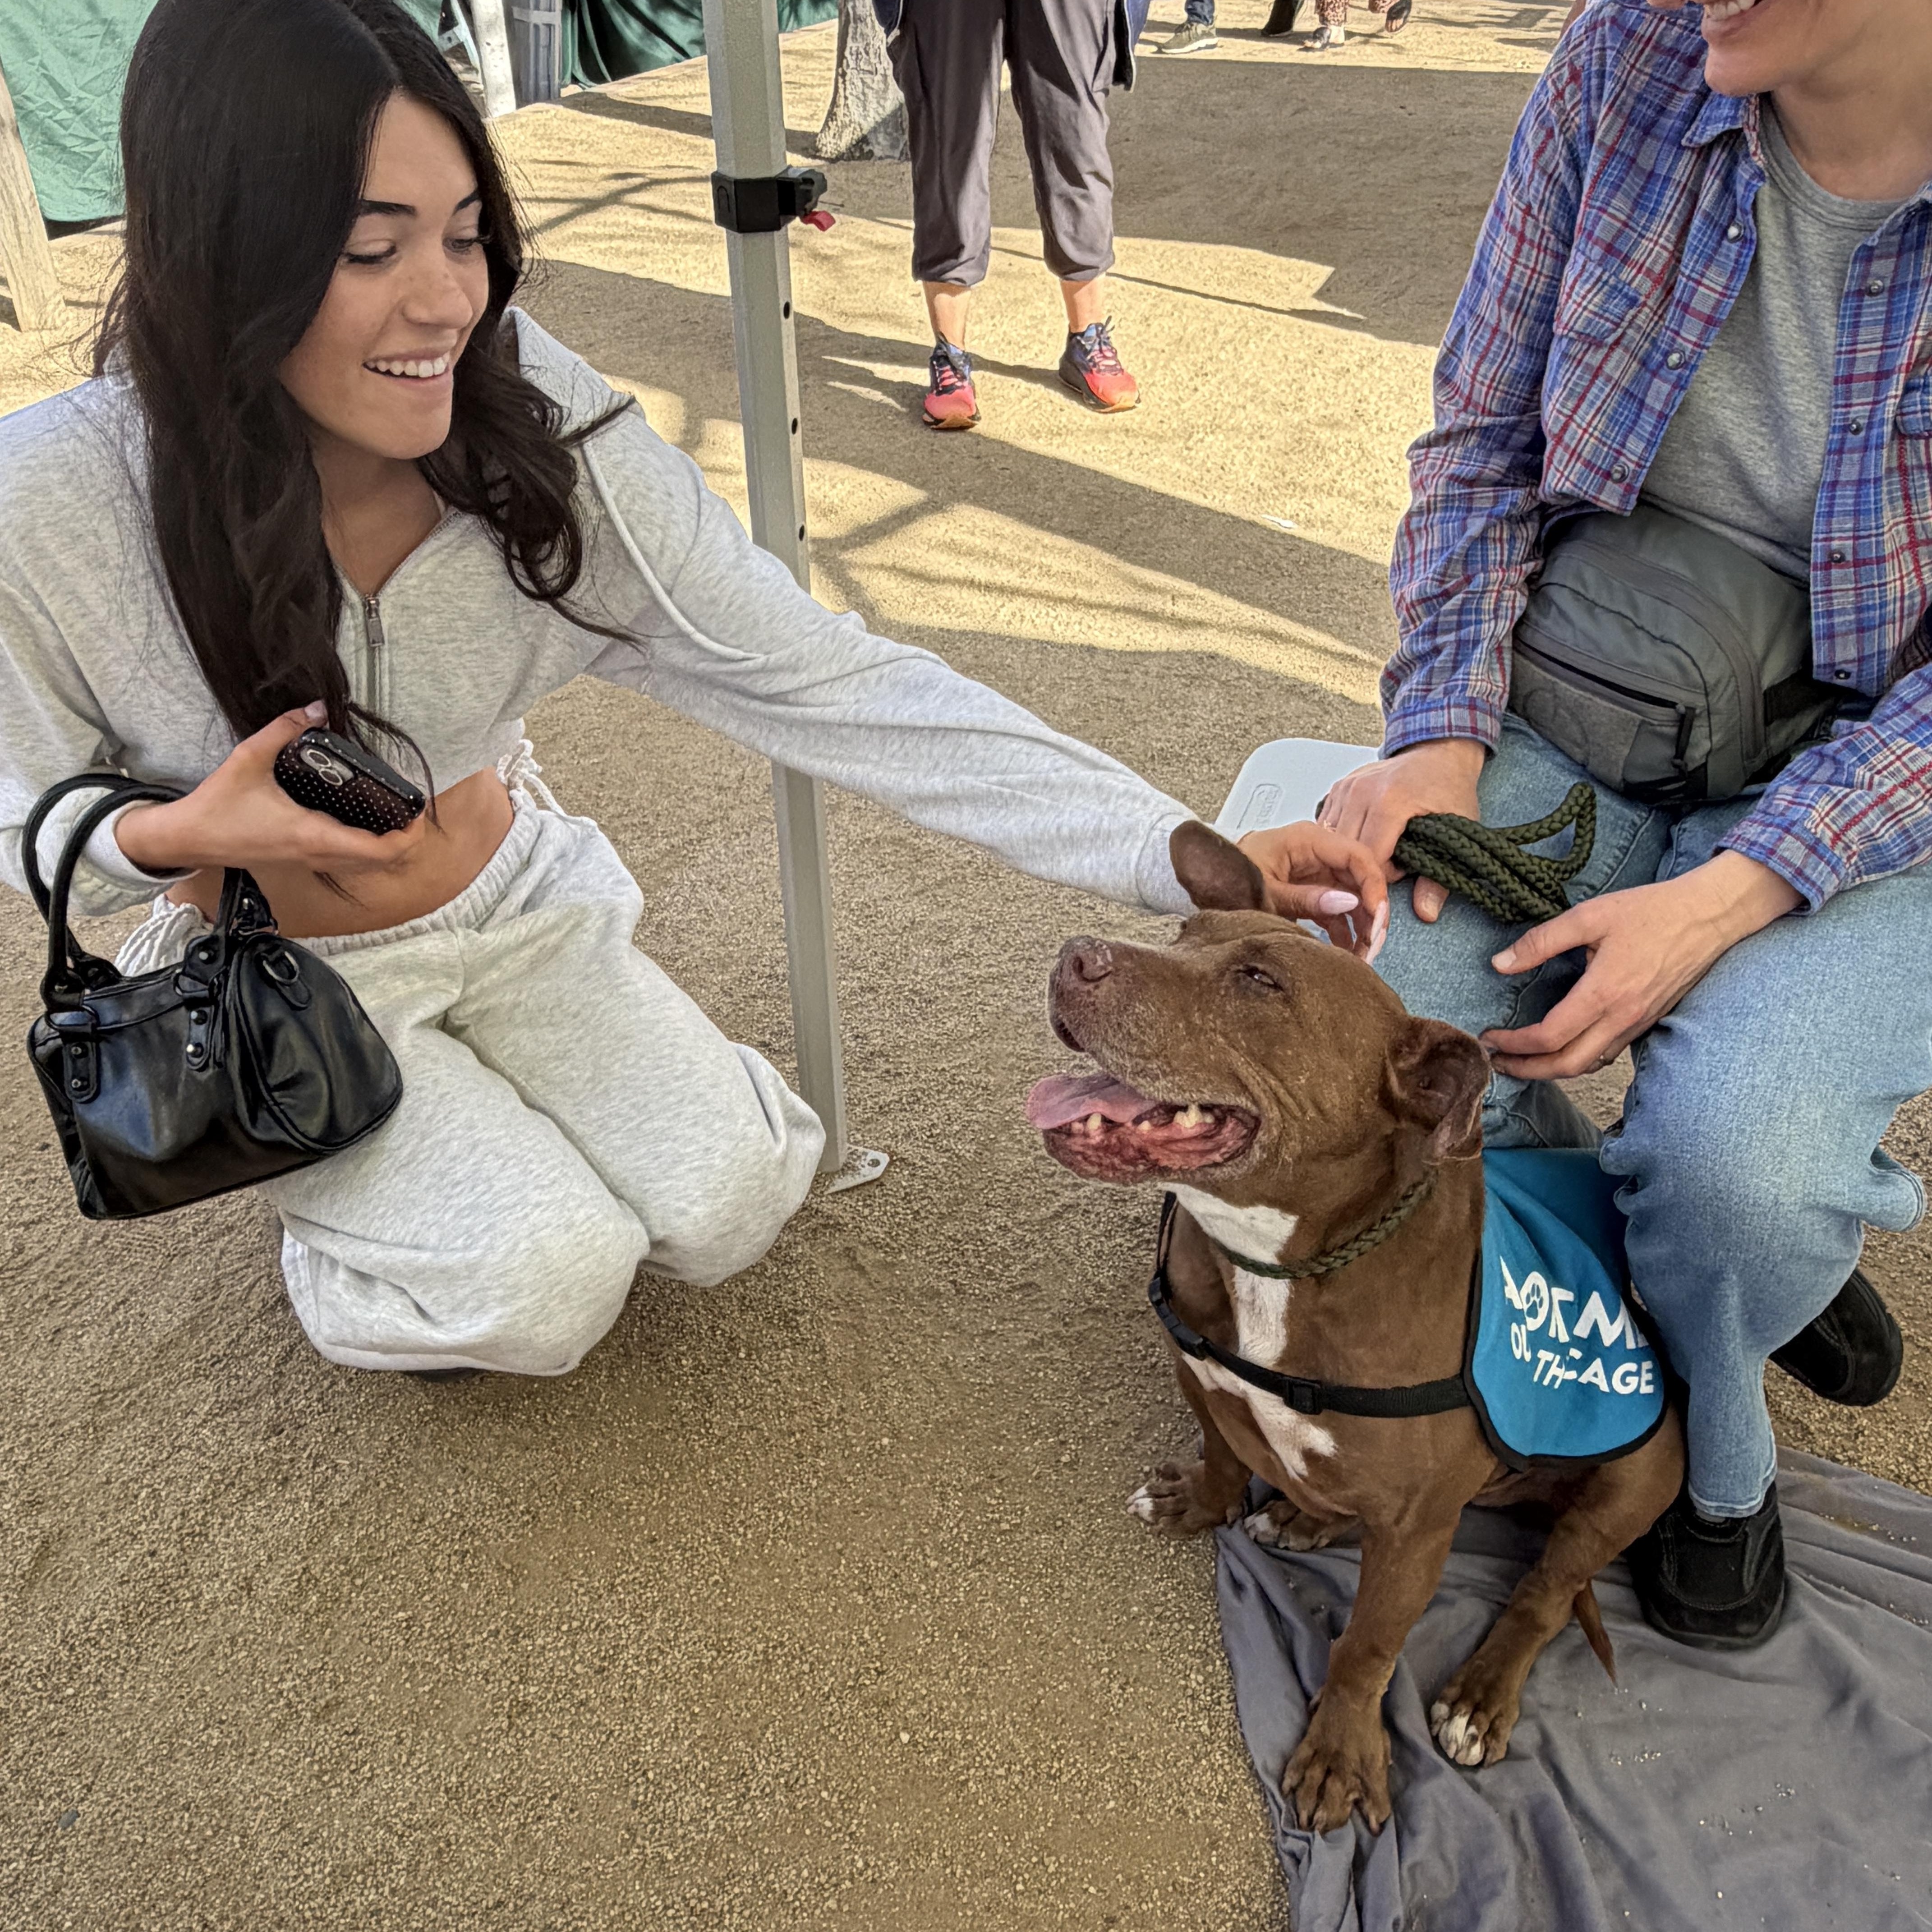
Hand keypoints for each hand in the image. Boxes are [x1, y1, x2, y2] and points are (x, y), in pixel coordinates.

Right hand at [114, 702, 432, 878]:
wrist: (189, 838)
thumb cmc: (217, 805)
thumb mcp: (250, 758)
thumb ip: (285, 729)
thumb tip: (317, 707)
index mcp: (312, 834)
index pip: (379, 850)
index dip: (409, 836)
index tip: (419, 813)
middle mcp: (316, 854)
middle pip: (381, 862)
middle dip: (407, 841)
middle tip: (414, 812)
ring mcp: (309, 862)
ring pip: (364, 866)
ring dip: (388, 848)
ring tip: (397, 817)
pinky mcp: (301, 860)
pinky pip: (346, 861)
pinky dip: (366, 849)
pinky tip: (366, 824)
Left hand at [1237, 821, 1389, 959]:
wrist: (1205, 884)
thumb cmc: (1227, 878)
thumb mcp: (1265, 893)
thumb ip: (1306, 898)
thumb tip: (1347, 903)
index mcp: (1306, 839)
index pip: (1357, 856)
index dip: (1374, 888)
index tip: (1377, 919)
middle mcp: (1315, 852)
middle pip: (1359, 879)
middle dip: (1370, 914)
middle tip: (1373, 946)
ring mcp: (1314, 872)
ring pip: (1351, 897)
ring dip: (1360, 927)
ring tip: (1361, 956)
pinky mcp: (1308, 891)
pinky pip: (1335, 909)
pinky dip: (1342, 931)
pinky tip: (1346, 953)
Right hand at [1317, 739, 1485, 922]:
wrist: (1440, 750)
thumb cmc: (1449, 785)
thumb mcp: (1457, 828)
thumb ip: (1438, 876)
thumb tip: (1426, 912)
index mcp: (1389, 802)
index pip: (1368, 860)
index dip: (1382, 878)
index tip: (1401, 873)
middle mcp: (1361, 792)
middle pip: (1345, 852)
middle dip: (1362, 869)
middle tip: (1386, 869)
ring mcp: (1347, 787)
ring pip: (1331, 840)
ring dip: (1347, 856)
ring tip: (1373, 856)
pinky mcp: (1339, 787)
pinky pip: (1327, 824)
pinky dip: (1339, 840)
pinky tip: (1359, 841)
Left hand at [1481, 853, 1801, 1078]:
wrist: (1711, 915)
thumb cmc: (1651, 911)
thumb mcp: (1590, 915)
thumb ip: (1542, 941)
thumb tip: (1499, 963)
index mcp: (1603, 993)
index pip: (1548, 1037)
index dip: (1513, 1044)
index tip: (1489, 1037)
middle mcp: (1622, 1018)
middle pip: (1567, 1065)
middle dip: (1527, 1070)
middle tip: (1496, 1063)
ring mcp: (1638, 1024)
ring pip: (1590, 1065)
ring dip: (1552, 1070)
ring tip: (1522, 1062)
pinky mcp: (1649, 1021)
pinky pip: (1609, 1054)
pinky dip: (1580, 1060)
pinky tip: (1562, 1049)